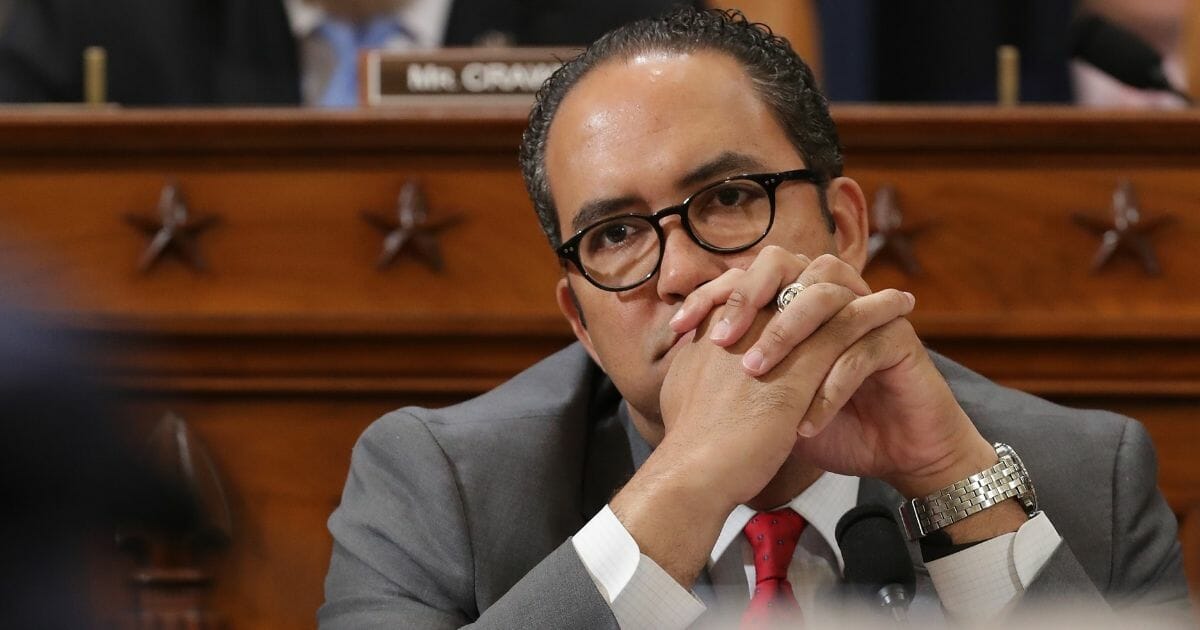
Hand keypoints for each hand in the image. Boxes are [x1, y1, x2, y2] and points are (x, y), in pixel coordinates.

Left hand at [669, 249, 997, 499]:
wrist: (891, 451)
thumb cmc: (826, 421)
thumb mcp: (770, 399)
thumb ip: (735, 373)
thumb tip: (679, 360)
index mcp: (798, 299)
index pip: (748, 275)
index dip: (712, 293)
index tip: (678, 326)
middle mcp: (833, 295)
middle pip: (788, 264)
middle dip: (750, 297)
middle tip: (720, 341)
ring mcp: (869, 312)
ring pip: (826, 298)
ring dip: (788, 334)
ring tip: (757, 374)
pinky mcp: (900, 342)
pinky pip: (863, 349)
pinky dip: (832, 385)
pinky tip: (806, 421)